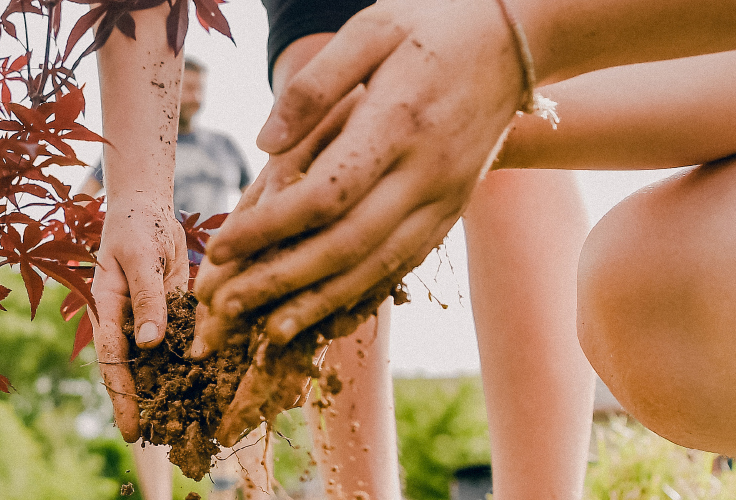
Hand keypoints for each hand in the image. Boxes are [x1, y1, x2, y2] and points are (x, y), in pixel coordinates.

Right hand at [93, 198, 188, 441]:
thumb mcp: (140, 258)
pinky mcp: (170, 313)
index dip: (121, 397)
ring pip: (157, 362)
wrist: (148, 207)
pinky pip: (179, 342)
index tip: (132, 429)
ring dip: (167, 389)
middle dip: (143, 404)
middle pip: (132, 370)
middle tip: (157, 440)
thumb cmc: (136, 226)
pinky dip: (189, 362)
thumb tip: (150, 345)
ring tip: (184, 423)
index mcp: (107, 310)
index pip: (112, 360)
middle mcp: (126, 321)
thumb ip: (146, 299)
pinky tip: (206, 384)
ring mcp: (148, 319)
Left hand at [199, 0, 525, 343]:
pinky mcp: (452, 211)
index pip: (324, 195)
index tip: (220, 247)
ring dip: (320, 303)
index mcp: (396, 124)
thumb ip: (315, 85)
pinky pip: (405, 265)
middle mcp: (425, 173)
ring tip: (269, 330)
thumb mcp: (371, 29)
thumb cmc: (431, 25)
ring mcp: (444, 198)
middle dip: (281, 281)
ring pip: (378, 267)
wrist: (516, 40)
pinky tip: (327, 319)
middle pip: (346, 245)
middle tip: (226, 307)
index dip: (268, 228)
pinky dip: (364, 296)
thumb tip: (264, 144)